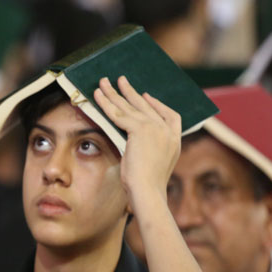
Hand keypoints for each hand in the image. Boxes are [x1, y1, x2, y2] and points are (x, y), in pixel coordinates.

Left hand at [94, 76, 180, 204]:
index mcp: (175, 140)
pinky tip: (96, 95)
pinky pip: (118, 113)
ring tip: (104, 82)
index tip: (147, 96)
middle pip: (146, 106)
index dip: (157, 104)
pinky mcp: (139, 129)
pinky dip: (104, 103)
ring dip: (114, 93)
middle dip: (131, 92)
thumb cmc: (148, 186)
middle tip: (121, 80)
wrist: (148, 192)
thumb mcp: (154, 165)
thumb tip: (137, 145)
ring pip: (129, 106)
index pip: (171, 115)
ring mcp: (155, 128)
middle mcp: (167, 131)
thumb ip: (151, 150)